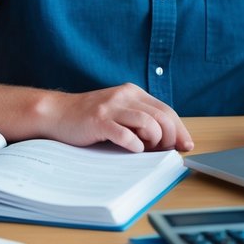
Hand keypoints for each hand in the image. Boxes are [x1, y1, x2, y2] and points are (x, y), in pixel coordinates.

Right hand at [39, 83, 193, 153]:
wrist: (56, 113)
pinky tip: (133, 150)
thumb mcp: (119, 112)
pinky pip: (125, 134)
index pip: (166, 110)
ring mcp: (111, 107)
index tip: (186, 145)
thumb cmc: (89, 118)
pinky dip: (135, 145)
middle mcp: (125, 96)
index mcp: (133, 92)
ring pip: (148, 123)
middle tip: (164, 151)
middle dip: (169, 137)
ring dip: (154, 141)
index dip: (179, 129)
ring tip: (147, 149)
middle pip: (161, 116)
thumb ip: (140, 119)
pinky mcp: (98, 120)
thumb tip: (168, 140)